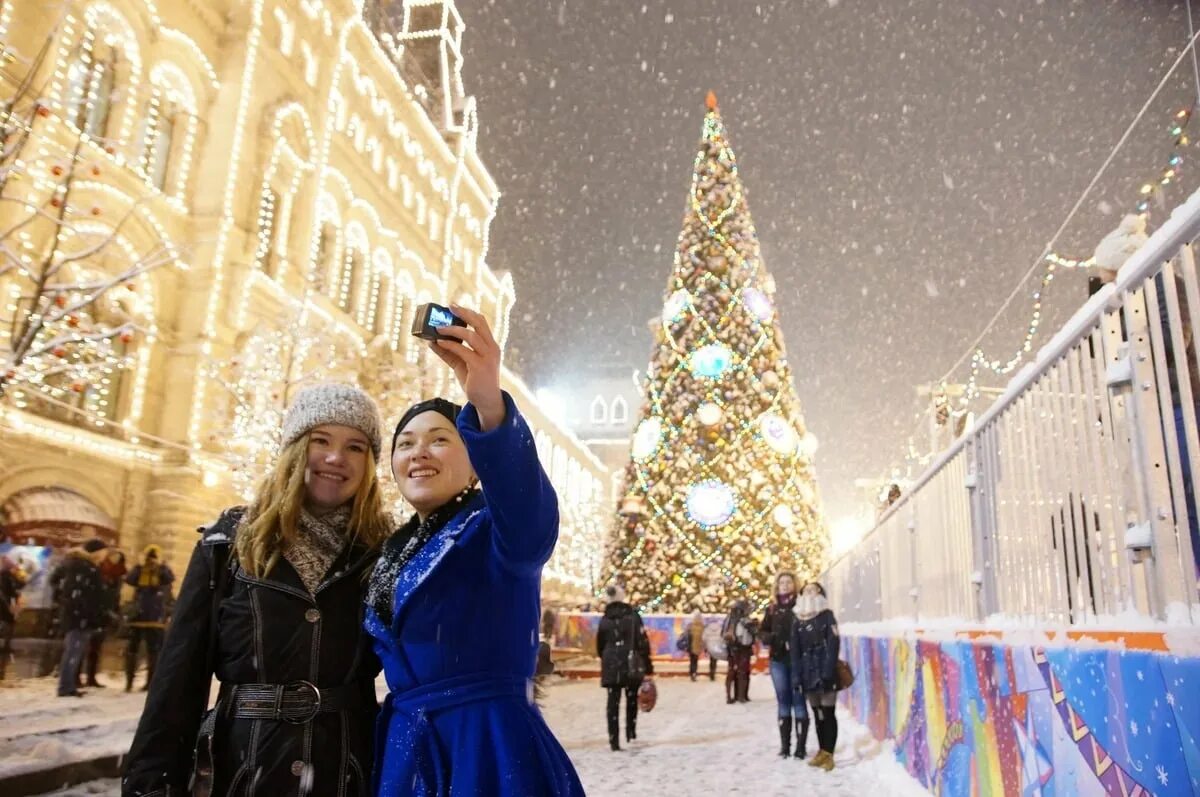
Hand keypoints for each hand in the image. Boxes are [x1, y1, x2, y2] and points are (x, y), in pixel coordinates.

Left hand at [429, 304, 504, 429]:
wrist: (486, 402)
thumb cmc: (475, 381)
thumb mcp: (460, 364)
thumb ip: (448, 352)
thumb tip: (431, 341)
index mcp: (490, 345)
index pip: (482, 322)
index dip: (468, 312)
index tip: (454, 306)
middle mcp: (491, 348)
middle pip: (479, 323)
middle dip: (464, 313)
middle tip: (449, 307)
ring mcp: (487, 357)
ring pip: (470, 335)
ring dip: (452, 330)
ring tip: (438, 328)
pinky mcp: (479, 366)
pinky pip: (463, 351)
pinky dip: (450, 344)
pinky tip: (439, 342)